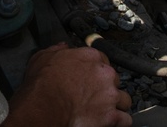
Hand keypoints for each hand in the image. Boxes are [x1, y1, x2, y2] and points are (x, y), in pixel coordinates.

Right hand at [3, 43, 131, 126]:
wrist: (43, 108)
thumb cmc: (41, 85)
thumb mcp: (42, 58)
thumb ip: (57, 49)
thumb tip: (63, 46)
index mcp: (90, 57)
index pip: (103, 61)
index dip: (97, 71)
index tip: (92, 78)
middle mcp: (104, 74)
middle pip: (114, 80)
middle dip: (106, 88)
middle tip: (94, 95)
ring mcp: (110, 95)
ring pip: (124, 99)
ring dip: (116, 104)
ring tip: (106, 110)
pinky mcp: (111, 116)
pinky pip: (125, 119)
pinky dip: (119, 121)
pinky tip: (112, 122)